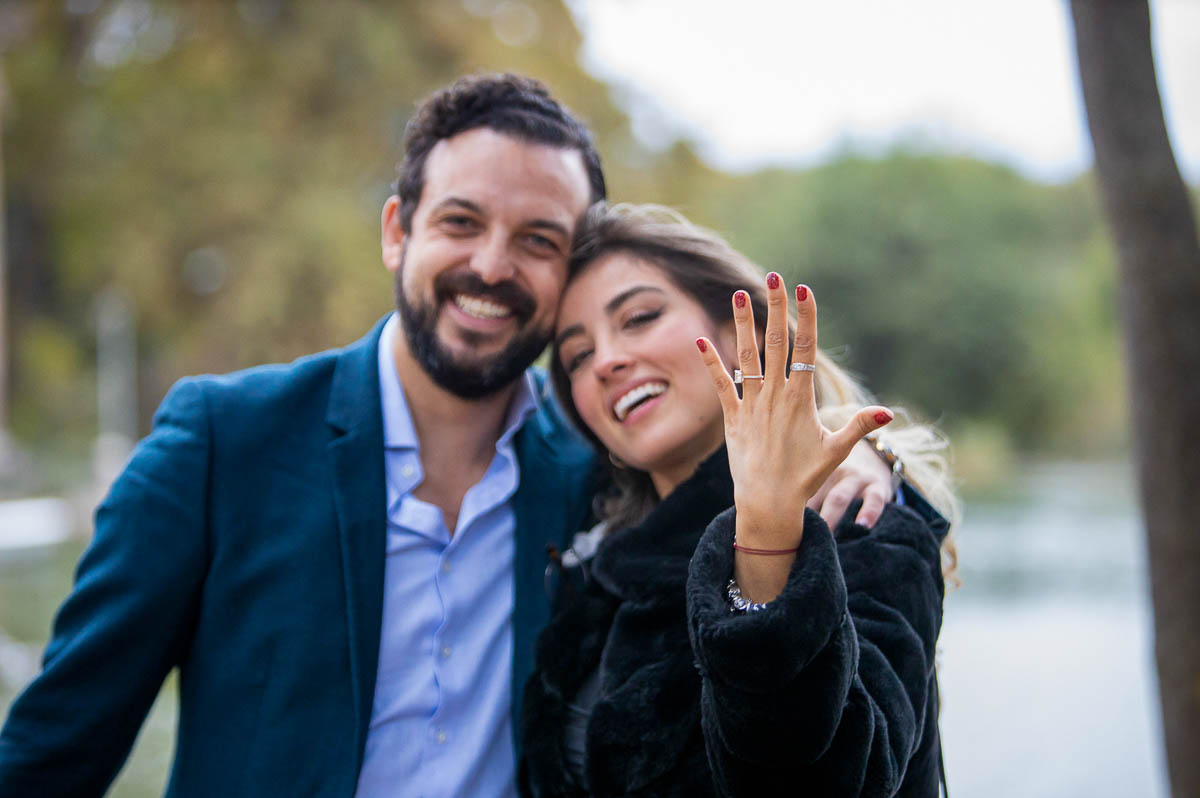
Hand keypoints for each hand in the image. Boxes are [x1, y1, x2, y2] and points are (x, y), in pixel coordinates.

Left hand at [695, 273, 893, 551]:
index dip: (805, 317)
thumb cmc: (805, 477)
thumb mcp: (836, 451)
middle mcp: (775, 396)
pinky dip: (711, 364)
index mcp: (801, 399)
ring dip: (742, 326)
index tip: (804, 290)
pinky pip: (721, 385)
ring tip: (738, 296)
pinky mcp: (733, 418)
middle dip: (775, 308)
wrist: (768, 503)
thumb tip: (888, 412)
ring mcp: (752, 406)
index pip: (805, 349)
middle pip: (776, 343)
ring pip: (747, 357)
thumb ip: (859, 426)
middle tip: (774, 276)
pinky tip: (700, 340)